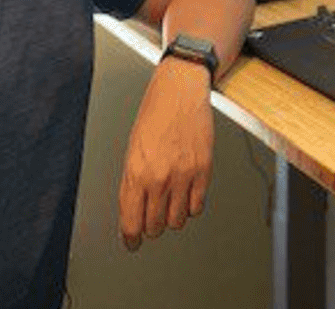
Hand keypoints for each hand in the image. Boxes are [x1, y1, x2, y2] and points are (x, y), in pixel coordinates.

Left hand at [119, 56, 214, 249]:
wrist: (180, 91)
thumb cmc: (154, 115)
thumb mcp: (132, 151)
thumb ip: (133, 183)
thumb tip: (133, 211)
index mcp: (136, 173)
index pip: (131, 222)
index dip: (131, 239)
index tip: (132, 242)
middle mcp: (159, 178)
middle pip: (155, 226)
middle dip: (151, 227)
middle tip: (151, 221)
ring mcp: (184, 175)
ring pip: (177, 221)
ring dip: (172, 218)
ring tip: (170, 205)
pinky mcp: (204, 170)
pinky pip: (197, 206)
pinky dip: (191, 206)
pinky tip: (186, 196)